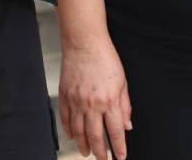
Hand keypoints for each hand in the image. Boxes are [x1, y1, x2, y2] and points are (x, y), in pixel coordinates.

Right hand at [59, 38, 131, 157]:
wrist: (83, 43)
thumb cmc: (105, 59)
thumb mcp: (122, 83)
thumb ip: (125, 106)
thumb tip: (127, 125)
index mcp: (109, 101)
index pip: (115, 132)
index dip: (118, 148)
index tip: (120, 157)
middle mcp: (91, 104)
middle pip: (95, 136)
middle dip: (100, 152)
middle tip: (102, 159)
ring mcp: (76, 101)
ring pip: (78, 131)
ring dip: (82, 145)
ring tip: (86, 152)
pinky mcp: (65, 95)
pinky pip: (66, 118)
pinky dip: (69, 130)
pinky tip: (72, 136)